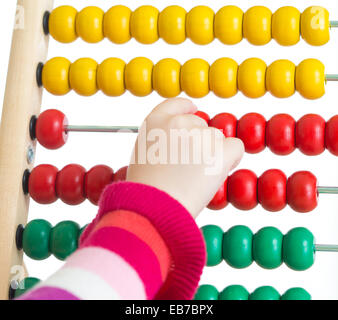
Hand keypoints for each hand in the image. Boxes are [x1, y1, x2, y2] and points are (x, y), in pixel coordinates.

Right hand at [127, 98, 243, 217]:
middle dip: (199, 141)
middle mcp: (178, 123)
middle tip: (191, 166)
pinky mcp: (219, 151)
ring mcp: (200, 136)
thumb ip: (160, 139)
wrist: (154, 209)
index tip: (193, 111)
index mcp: (155, 122)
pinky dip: (232, 158)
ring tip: (197, 176)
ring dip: (213, 153)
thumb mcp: (142, 155)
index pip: (177, 104)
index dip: (187, 109)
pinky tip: (220, 170)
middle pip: (200, 124)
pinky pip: (236, 146)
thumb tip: (178, 138)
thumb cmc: (146, 190)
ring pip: (217, 138)